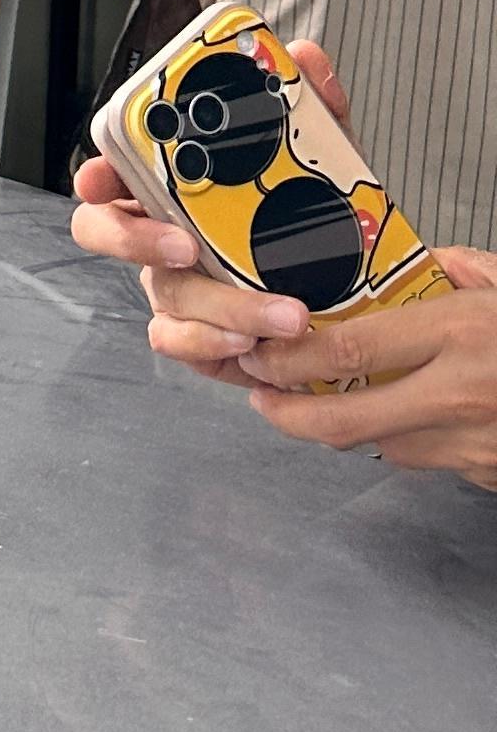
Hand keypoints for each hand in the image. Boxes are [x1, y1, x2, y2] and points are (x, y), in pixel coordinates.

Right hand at [69, 40, 348, 380]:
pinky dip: (215, 348)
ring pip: (164, 298)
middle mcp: (159, 235)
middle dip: (134, 241)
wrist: (353, 284)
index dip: (95, 175)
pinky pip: (183, 345)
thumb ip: (310, 108)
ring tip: (284, 314)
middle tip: (186, 246)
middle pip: (104, 235)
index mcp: (169, 185)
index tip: (103, 176)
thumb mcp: (318, 154)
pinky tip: (259, 348)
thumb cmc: (312, 211)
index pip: (110, 173)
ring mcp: (174, 287)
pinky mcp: (198, 336)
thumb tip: (305, 60)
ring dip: (220, 308)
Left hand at [235, 251, 496, 483]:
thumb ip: (454, 268)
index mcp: (457, 334)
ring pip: (382, 446)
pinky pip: (427, 459)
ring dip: (344, 427)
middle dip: (287, 413)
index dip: (290, 359)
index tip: (258, 353)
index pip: (349, 351)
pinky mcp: (486, 472)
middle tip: (259, 394)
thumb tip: (413, 258)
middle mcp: (458, 394)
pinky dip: (402, 438)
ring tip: (317, 403)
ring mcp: (472, 443)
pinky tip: (397, 414)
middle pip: (346, 419)